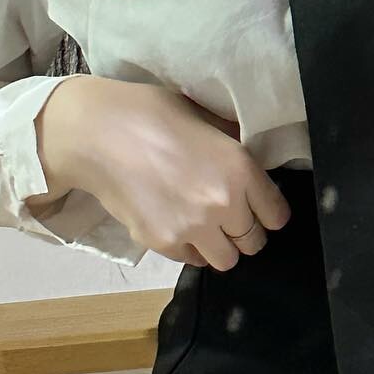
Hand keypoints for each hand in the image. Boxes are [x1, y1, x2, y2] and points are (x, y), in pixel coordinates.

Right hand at [39, 77, 290, 268]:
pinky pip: (191, 259)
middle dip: (245, 230)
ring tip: (205, 226)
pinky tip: (178, 224)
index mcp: (240, 169)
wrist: (96, 133)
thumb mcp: (205, 118)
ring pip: (226, 260)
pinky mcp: (163, 243)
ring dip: (220, 246)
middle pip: (254, 242)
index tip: (260, 206)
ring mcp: (192, 229)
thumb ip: (233, 144)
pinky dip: (190, 248)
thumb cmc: (151, 113)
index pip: (277, 215)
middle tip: (230, 215)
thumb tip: (251, 160)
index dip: (270, 211)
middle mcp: (223, 204)